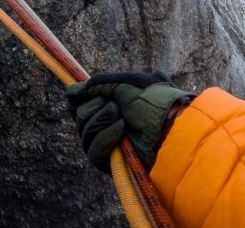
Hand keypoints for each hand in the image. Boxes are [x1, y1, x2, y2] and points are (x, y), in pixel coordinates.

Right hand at [65, 72, 193, 172]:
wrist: (173, 129)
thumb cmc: (154, 104)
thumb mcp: (125, 83)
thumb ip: (97, 85)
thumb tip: (70, 91)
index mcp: (108, 104)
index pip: (79, 103)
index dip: (80, 98)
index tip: (86, 92)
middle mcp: (105, 124)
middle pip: (78, 116)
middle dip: (95, 108)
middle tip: (115, 106)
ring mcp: (107, 143)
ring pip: (84, 132)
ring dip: (102, 120)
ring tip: (123, 118)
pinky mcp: (110, 162)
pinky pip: (93, 150)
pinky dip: (106, 136)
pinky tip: (122, 129)